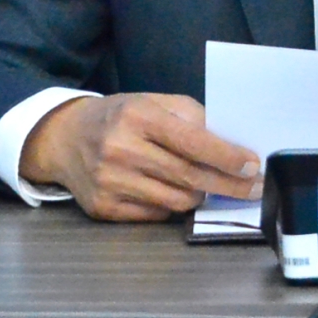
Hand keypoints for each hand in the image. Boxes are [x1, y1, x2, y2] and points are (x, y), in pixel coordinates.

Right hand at [19, 93, 261, 222]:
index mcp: (136, 116)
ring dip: (197, 194)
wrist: (63, 138)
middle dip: (228, 184)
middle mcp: (120, 149)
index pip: (192, 141)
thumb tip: (231, 143)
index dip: (226, 156)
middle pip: (189, 176)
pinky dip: (169, 205)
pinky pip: (156, 215)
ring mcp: (110, 181)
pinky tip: (167, 190)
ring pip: (177, 201)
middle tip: (254, 187)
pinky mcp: (104, 208)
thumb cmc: (118, 117)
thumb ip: (190, 116)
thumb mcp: (151, 102)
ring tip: (202, 183)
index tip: (252, 165)